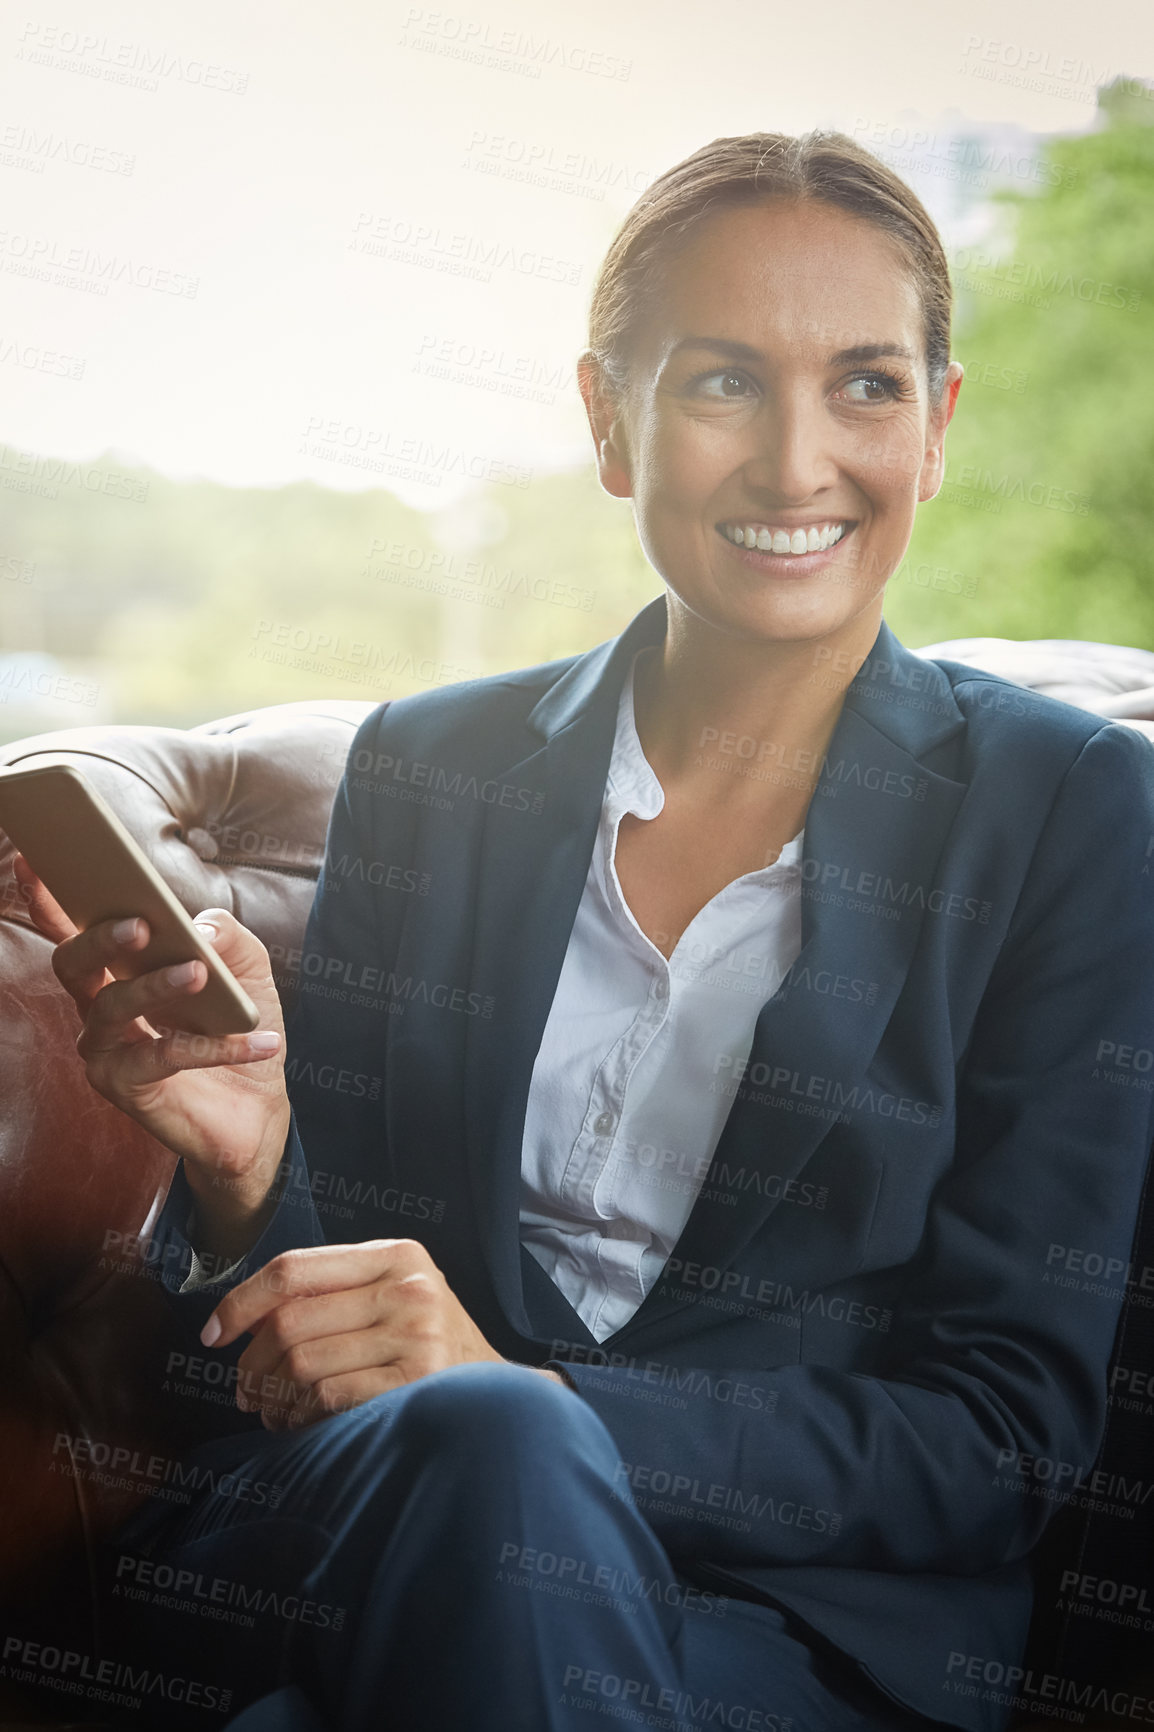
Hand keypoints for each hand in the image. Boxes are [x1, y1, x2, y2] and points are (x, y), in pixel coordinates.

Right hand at [15, 853, 290, 1244]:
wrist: (258, 1106)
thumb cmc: (238, 1024)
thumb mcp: (248, 969)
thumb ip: (226, 936)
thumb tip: (199, 929)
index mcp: (118, 969)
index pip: (72, 928)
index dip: (47, 897)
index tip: (34, 859)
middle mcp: (99, 1006)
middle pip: (73, 963)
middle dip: (101, 938)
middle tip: (140, 924)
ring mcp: (107, 1049)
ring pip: (111, 1007)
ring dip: (156, 986)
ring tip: (198, 972)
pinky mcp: (127, 1088)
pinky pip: (162, 1057)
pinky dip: (213, 1046)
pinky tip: (258, 1038)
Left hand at [203, 1240, 565, 1428]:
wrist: (498, 1395)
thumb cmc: (429, 1345)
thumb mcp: (395, 1296)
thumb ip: (334, 1291)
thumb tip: (242, 1317)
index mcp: (397, 1254)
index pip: (294, 1269)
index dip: (241, 1302)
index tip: (212, 1334)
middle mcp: (409, 1287)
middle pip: (289, 1322)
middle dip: (250, 1362)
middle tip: (242, 1389)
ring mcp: (416, 1334)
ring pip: (301, 1363)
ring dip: (271, 1396)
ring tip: (271, 1409)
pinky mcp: (415, 1383)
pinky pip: (326, 1398)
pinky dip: (298, 1416)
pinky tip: (298, 1422)